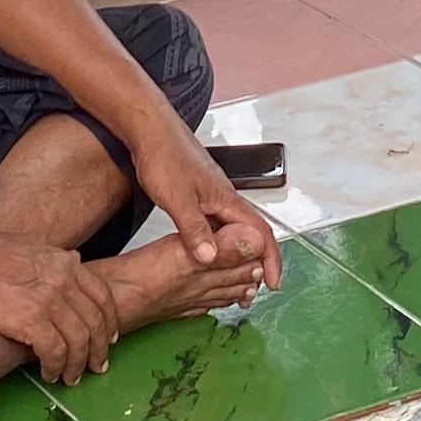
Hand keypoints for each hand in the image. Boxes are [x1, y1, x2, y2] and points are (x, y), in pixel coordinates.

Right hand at [0, 230, 126, 382]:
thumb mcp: (32, 245)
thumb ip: (55, 259)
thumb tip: (72, 262)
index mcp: (66, 262)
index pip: (103, 296)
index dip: (109, 321)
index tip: (109, 338)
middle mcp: (64, 280)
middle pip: (96, 322)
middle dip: (99, 349)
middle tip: (96, 366)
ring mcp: (49, 299)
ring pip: (79, 342)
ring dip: (77, 364)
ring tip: (70, 378)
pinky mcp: (31, 319)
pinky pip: (55, 352)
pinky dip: (56, 367)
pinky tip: (49, 374)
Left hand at [138, 130, 283, 300]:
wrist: (149, 130)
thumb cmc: (164, 155)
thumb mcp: (178, 198)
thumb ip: (194, 230)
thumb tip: (209, 260)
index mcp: (227, 199)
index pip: (260, 233)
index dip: (270, 259)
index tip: (272, 282)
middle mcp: (223, 199)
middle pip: (249, 235)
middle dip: (255, 263)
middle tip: (250, 291)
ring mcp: (210, 198)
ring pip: (230, 231)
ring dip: (234, 255)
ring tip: (230, 279)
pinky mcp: (196, 197)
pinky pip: (214, 226)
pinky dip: (216, 245)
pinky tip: (206, 255)